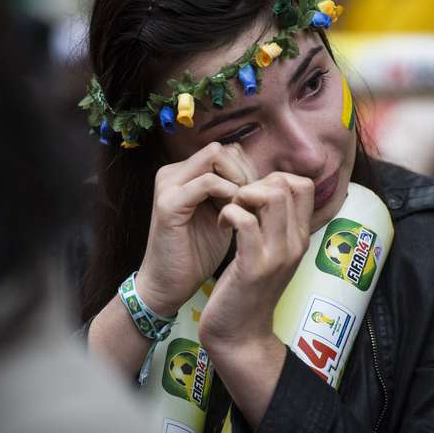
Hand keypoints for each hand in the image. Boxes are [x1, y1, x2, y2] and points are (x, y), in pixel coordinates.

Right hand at [136, 142, 256, 315]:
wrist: (171, 283)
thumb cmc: (198, 251)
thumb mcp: (223, 214)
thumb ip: (235, 192)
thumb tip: (265, 177)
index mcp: (186, 174)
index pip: (227, 152)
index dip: (248, 171)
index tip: (256, 198)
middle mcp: (174, 173)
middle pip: (223, 149)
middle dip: (245, 173)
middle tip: (252, 202)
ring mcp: (169, 185)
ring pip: (216, 156)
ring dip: (238, 180)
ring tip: (243, 208)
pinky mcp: (168, 203)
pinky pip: (208, 182)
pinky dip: (228, 194)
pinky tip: (232, 216)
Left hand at [198, 171, 313, 425]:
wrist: (241, 335)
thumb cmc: (248, 290)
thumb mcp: (270, 254)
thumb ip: (274, 225)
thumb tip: (267, 190)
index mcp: (300, 238)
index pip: (303, 185)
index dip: (275, 178)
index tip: (252, 195)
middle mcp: (295, 243)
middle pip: (288, 184)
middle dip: (255, 182)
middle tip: (236, 202)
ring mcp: (277, 255)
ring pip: (270, 196)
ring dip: (242, 194)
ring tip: (229, 210)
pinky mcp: (254, 267)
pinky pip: (246, 221)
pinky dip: (229, 213)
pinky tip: (221, 224)